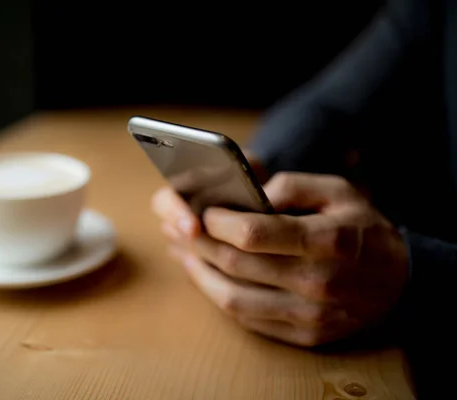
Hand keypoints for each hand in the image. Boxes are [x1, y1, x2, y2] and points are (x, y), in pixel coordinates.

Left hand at [152, 172, 408, 346]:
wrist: (397, 282)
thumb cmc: (362, 229)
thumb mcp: (339, 191)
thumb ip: (292, 186)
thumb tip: (248, 198)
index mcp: (326, 241)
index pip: (253, 234)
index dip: (217, 222)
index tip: (203, 212)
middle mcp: (316, 282)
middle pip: (235, 266)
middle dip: (200, 245)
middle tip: (182, 229)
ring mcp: (309, 315)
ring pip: (232, 299)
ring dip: (200, 274)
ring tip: (185, 253)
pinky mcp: (303, 335)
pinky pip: (247, 319)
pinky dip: (219, 297)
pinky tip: (207, 277)